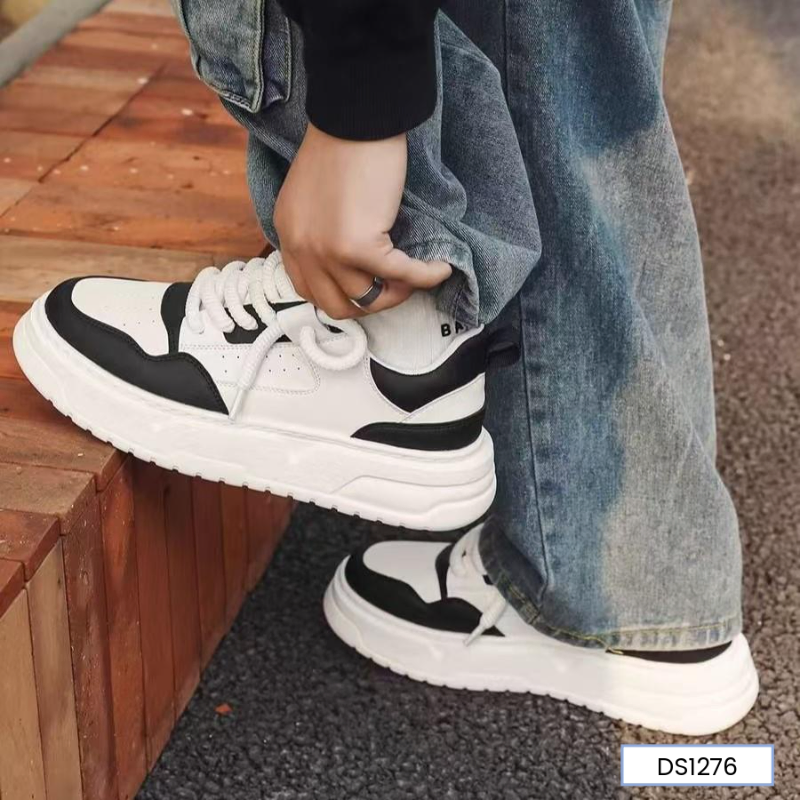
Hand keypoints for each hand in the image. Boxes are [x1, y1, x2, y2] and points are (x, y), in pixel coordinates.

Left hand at [273, 123, 451, 319]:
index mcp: (288, 235)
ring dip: (397, 293)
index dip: (342, 295)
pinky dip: (425, 276)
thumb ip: (319, 228)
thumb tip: (352, 260)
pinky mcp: (358, 246)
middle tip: (393, 286)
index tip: (368, 284)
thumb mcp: (314, 195)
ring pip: (366, 300)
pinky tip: (440, 268)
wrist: (356, 116)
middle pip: (335, 305)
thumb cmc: (342, 143)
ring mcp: (327, 251)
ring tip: (416, 275)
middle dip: (369, 303)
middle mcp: (302, 248)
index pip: (308, 289)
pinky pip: (399, 276)